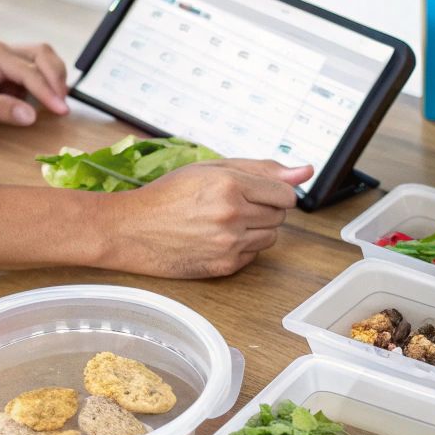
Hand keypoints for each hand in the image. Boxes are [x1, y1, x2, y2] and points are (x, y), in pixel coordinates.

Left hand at [0, 41, 71, 130]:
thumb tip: (30, 115)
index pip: (30, 72)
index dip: (48, 92)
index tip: (61, 110)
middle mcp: (4, 53)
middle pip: (44, 55)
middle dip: (58, 78)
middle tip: (63, 105)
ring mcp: (8, 60)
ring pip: (44, 58)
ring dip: (56, 77)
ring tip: (59, 102)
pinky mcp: (10, 71)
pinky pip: (36, 71)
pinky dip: (47, 82)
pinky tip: (47, 100)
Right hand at [93, 159, 314, 277]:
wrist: (130, 229)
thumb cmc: (166, 196)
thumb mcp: (211, 168)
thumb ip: (261, 168)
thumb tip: (304, 171)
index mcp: (229, 184)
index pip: (286, 194)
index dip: (273, 191)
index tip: (257, 191)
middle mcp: (232, 215)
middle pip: (280, 215)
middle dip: (263, 208)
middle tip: (232, 205)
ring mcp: (229, 243)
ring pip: (270, 237)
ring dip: (255, 229)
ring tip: (223, 221)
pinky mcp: (224, 266)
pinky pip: (254, 256)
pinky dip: (242, 248)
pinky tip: (216, 238)